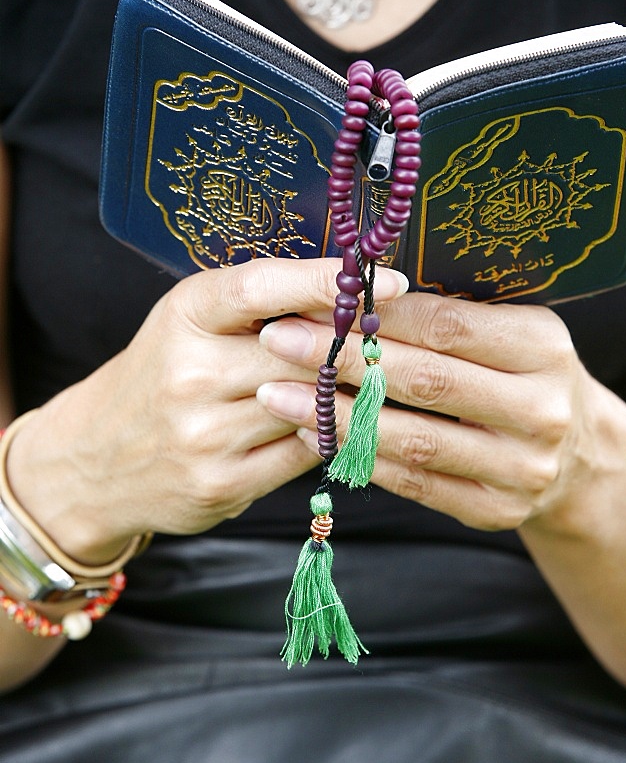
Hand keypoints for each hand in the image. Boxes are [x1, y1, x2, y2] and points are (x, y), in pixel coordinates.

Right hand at [6, 259, 408, 561]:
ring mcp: (204, 434)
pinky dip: (325, 435)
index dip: (326, 280)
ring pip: (311, 406)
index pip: (260, 287)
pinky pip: (304, 453)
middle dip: (352, 345)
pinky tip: (327, 421)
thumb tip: (350, 290)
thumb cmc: (159, 373)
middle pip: (301, 352)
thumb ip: (258, 306)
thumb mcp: (190, 321)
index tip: (388, 278)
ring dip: (345, 394)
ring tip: (367, 380)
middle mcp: (189, 373)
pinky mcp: (220, 483)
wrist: (94, 456)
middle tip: (394, 337)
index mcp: (184, 315)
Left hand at [257, 290, 594, 531]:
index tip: (316, 301)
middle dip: (343, 358)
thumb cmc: (520, 374)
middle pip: (426, 380)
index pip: (446, 325)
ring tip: (280, 393)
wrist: (577, 456)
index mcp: (543, 347)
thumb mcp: (506, 332)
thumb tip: (349, 291)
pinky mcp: (495, 511)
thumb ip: (444, 316)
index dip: (378, 315)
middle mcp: (540, 409)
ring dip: (338, 415)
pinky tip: (316, 433)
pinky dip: (360, 457)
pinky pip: (415, 483)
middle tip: (279, 341)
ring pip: (414, 439)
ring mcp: (521, 468)